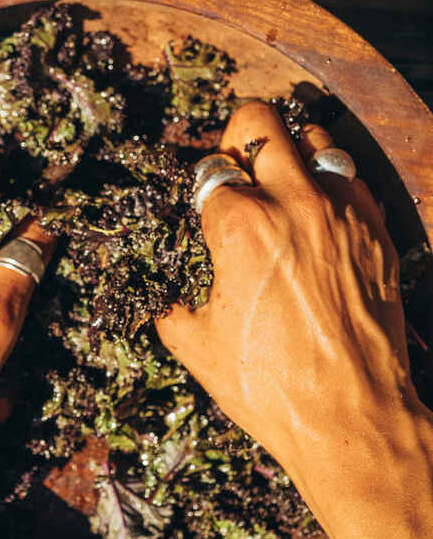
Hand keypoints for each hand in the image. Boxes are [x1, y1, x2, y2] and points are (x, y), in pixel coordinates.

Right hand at [156, 101, 432, 538]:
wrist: (350, 417)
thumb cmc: (268, 385)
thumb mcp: (194, 345)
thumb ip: (170, 304)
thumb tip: (162, 294)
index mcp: (239, 228)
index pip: (210, 170)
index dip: (201, 185)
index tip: (203, 201)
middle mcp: (292, 204)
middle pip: (261, 121)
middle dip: (239, 134)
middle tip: (236, 162)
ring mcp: (341, 213)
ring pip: (314, 137)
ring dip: (289, 150)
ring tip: (280, 179)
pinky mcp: (375, 230)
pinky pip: (351, 177)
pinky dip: (329, 180)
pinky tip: (317, 210)